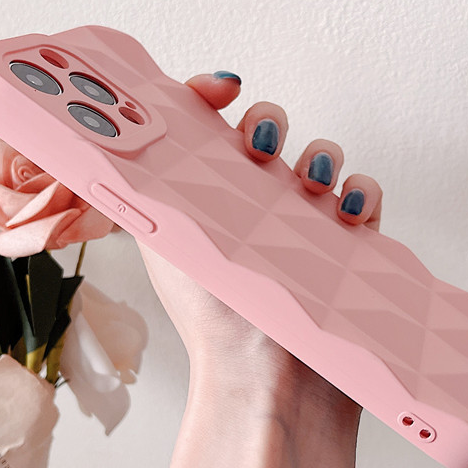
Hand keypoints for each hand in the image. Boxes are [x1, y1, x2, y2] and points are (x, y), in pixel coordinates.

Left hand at [135, 70, 383, 417]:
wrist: (267, 377)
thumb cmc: (209, 314)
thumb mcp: (160, 239)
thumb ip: (143, 185)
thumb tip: (104, 137)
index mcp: (209, 197)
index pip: (210, 129)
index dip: (215, 96)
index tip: (223, 90)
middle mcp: (255, 204)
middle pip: (269, 134)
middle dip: (269, 122)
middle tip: (261, 145)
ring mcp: (305, 222)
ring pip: (320, 158)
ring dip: (320, 154)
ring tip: (312, 181)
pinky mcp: (349, 244)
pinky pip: (363, 196)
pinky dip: (362, 190)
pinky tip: (349, 208)